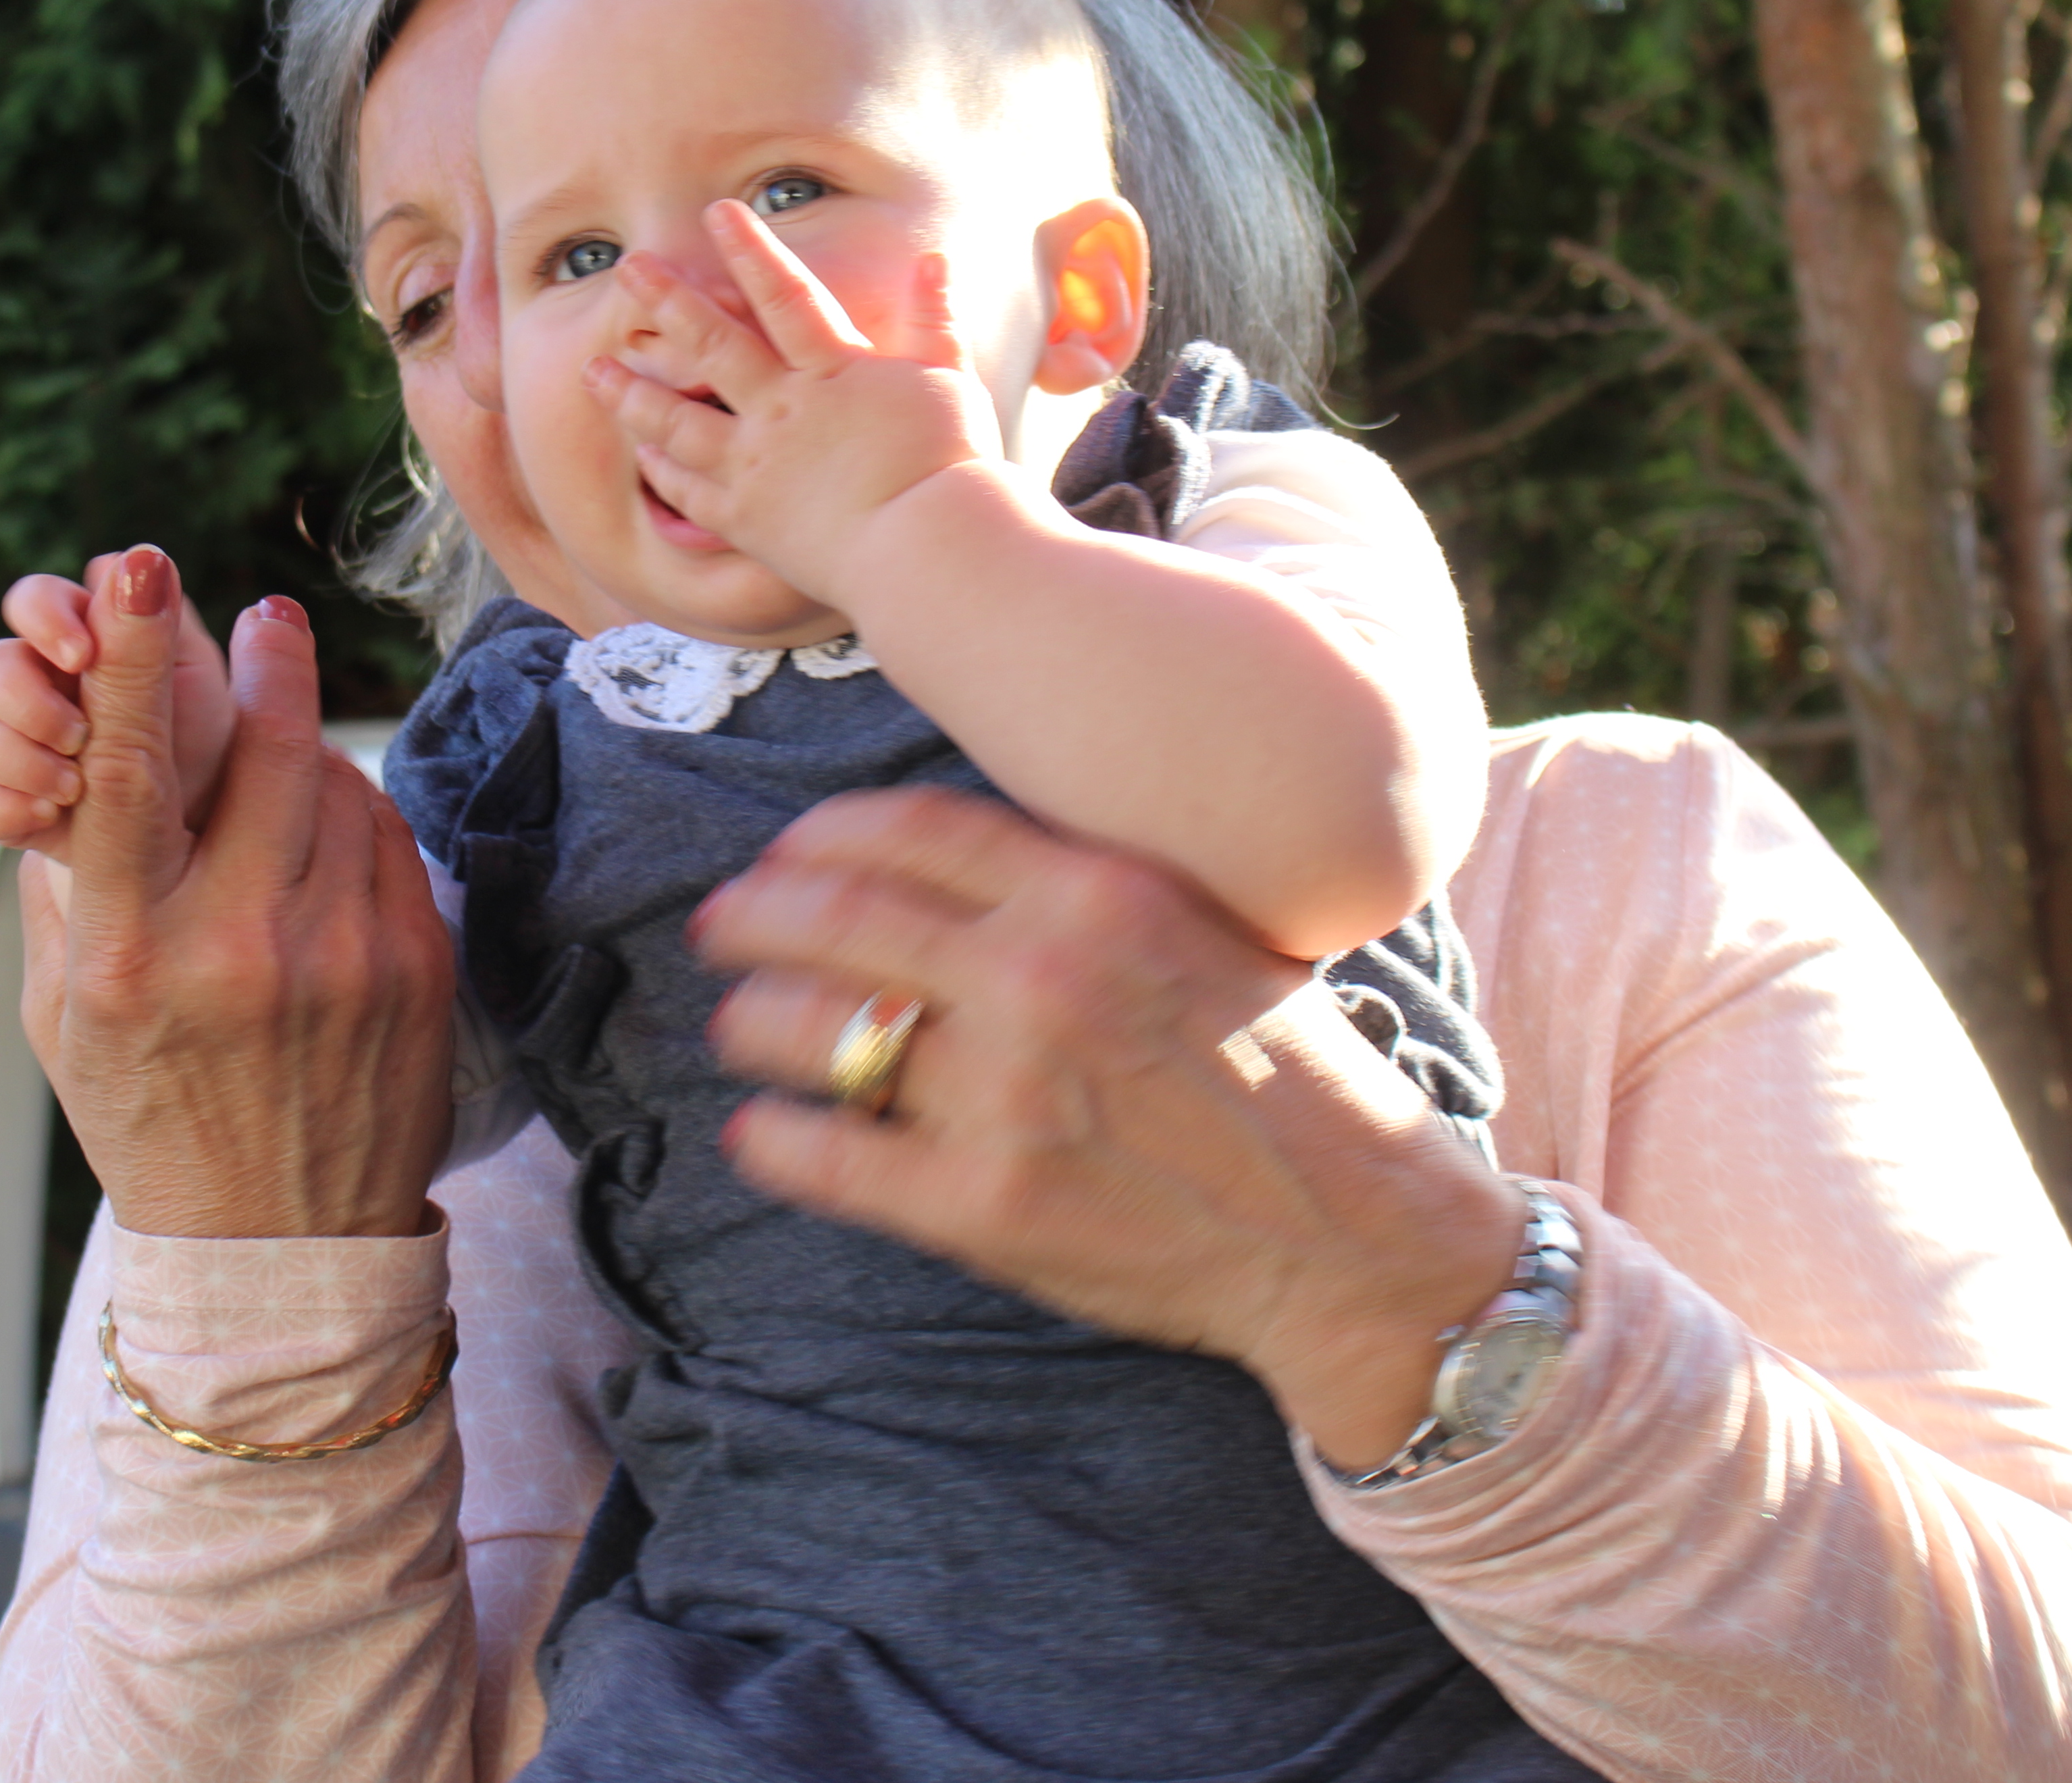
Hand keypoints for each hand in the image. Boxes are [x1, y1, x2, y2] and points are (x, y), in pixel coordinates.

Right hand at [0, 556, 234, 852]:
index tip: (80, 655)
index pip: (48, 599)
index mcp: (107, 649)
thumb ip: (156, 635)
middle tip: (76, 735)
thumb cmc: (218, 779)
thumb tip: (138, 556)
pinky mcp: (14, 814)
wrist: (205, 876)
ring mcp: (28, 752)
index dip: (49, 614)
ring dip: (15, 755)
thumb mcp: (197, 706)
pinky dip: (1, 810)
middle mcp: (57, 692)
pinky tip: (45, 822)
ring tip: (71, 792)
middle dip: (23, 694)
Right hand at [19, 547, 454, 1237]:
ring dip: (306, 755)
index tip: (138, 566)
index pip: (127, 772)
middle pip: (262, 750)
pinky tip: (329, 844)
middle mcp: (234, 947)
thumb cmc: (151, 1114)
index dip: (133, 657)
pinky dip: (356, 819)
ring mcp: (337, 958)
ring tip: (283, 772)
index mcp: (129, 952)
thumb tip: (76, 750)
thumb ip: (68, 886)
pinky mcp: (415, 968)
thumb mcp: (67, 1012)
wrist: (276, 1249)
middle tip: (263, 616)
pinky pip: (387, 840)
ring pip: (332, 786)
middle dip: (266, 664)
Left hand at [584, 202, 1006, 608]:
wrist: (925, 548)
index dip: (750, 250)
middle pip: (712, 347)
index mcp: (833, 372)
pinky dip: (664, 471)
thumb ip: (936, 321)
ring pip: (679, 422)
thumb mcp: (950, 383)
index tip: (717, 212)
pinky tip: (643, 454)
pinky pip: (692, 492)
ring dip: (634, 393)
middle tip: (628, 269)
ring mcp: (757, 467)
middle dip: (666, 302)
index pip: (784, 295)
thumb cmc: (950, 466)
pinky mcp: (748, 520)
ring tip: (596, 371)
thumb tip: (934, 259)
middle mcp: (782, 411)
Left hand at [693, 787, 1522, 1472]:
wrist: (1352, 1241)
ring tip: (738, 1028)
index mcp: (1096, 893)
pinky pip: (832, 1156)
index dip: (815, 838)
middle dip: (753, 917)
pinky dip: (776, 1140)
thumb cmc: (1282, 1080)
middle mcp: (1041, 978)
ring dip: (752, 1022)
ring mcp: (1007, 1094)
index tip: (781, 856)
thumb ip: (1080, 886)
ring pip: (818, 1031)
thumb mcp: (1202, 932)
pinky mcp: (985, 1204)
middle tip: (720, 928)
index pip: (903, 830)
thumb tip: (943, 858)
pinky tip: (759, 1133)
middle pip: (835, 915)